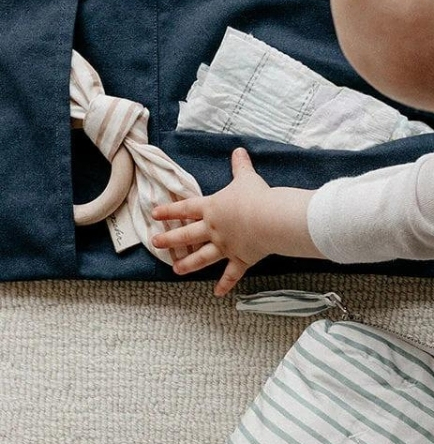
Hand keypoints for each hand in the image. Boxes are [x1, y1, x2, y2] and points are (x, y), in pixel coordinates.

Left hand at [152, 147, 272, 295]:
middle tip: (155, 243)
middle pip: (187, 234)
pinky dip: (225, 284)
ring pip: (202, 257)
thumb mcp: (246, 178)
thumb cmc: (256, 197)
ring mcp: (225, 246)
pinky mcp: (240, 258)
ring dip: (188, 264)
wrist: (268, 218)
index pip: (186, 208)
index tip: (155, 214)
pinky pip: (231, 274)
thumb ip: (240, 166)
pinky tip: (217, 293)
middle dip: (170, 239)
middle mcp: (214, 229)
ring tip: (176, 270)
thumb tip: (239, 150)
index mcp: (212, 208)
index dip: (169, 210)